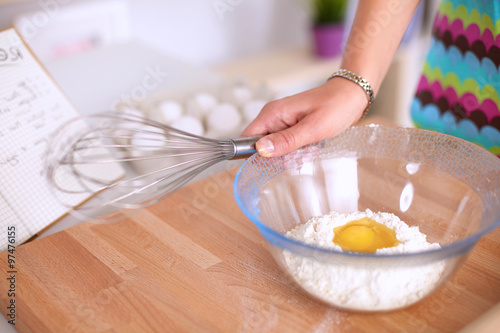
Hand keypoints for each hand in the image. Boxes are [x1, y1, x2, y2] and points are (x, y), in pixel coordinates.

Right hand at [241, 78, 367, 156]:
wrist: (351, 96)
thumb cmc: (336, 107)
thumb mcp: (313, 128)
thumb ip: (286, 140)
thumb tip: (260, 150)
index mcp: (272, 113)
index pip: (246, 138)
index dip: (252, 155)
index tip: (271, 164)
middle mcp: (272, 117)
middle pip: (261, 147)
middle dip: (279, 157)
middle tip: (301, 152)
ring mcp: (281, 122)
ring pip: (274, 149)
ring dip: (290, 155)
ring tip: (310, 147)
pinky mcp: (289, 127)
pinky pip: (285, 146)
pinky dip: (297, 151)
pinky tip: (311, 147)